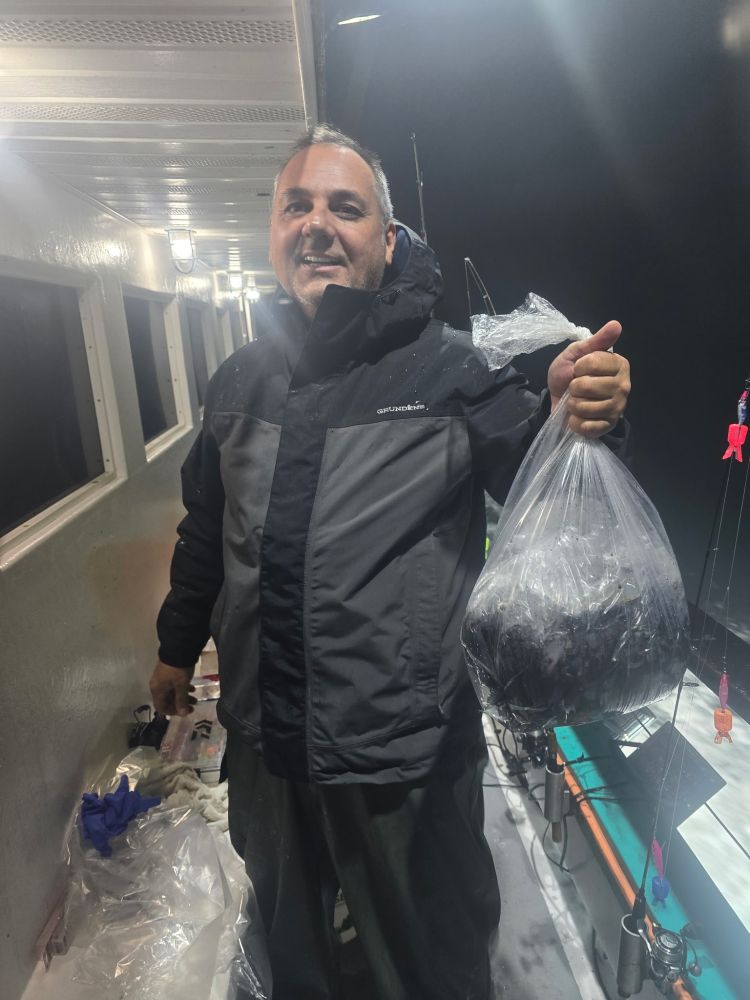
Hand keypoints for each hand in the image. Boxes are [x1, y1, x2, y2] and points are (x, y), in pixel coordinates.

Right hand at [149, 660, 196, 716]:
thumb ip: (182, 701)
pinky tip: (192, 688)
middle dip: (180, 705)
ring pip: (172, 693)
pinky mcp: (168, 673)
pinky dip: (182, 689)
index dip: (173, 712)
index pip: (161, 707)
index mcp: (157, 690)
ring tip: (195, 698)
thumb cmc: (178, 670)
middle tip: (193, 706)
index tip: (184, 712)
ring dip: (183, 697)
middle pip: (167, 700)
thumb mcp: (181, 686)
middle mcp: (157, 685)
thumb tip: (183, 714)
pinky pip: (174, 685)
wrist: (179, 648)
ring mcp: (163, 678)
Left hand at [547, 320, 629, 437]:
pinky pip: (587, 427)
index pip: (591, 363)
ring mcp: (618, 408)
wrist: (558, 400)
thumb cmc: (568, 374)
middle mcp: (624, 385)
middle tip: (576, 388)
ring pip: (585, 408)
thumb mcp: (576, 353)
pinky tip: (578, 418)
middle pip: (587, 386)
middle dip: (573, 388)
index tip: (579, 370)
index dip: (578, 367)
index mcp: (619, 364)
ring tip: (576, 402)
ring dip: (573, 406)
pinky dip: (576, 423)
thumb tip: (616, 324)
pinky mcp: (609, 426)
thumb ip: (595, 341)